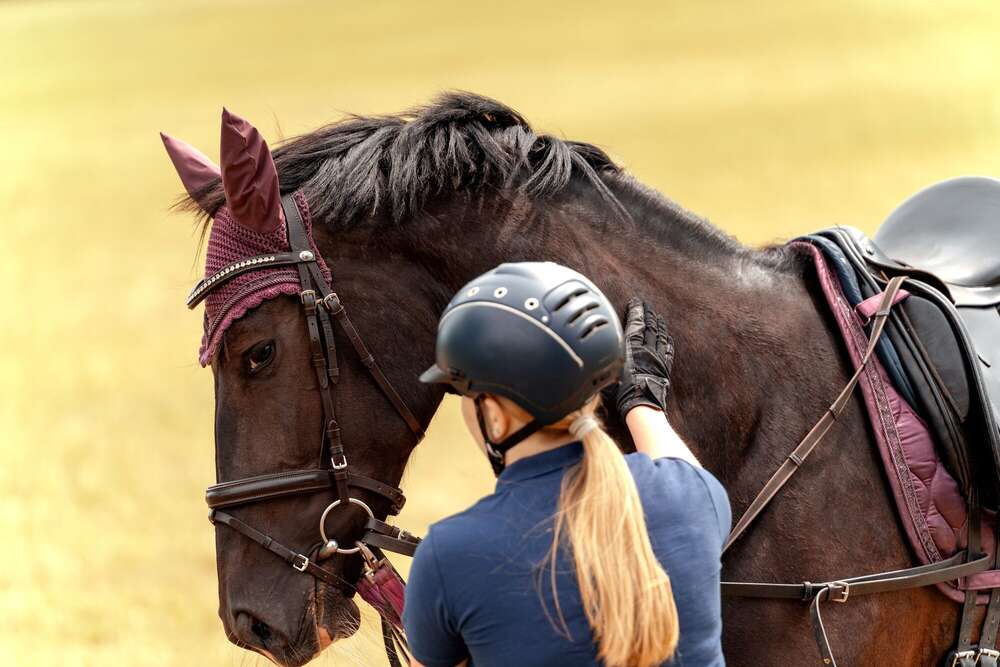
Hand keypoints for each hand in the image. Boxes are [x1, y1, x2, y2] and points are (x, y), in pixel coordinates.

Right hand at [602, 298, 673, 416]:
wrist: (642, 406)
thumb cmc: (621, 392)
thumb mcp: (609, 372)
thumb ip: (606, 359)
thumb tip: (596, 353)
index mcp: (632, 348)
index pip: (636, 324)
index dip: (637, 311)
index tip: (636, 302)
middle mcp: (646, 350)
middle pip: (649, 327)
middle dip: (648, 314)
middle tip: (647, 305)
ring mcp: (657, 358)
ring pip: (660, 336)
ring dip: (659, 325)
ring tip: (658, 317)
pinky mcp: (664, 368)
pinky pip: (668, 350)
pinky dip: (667, 341)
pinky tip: (668, 337)